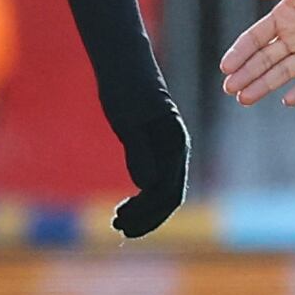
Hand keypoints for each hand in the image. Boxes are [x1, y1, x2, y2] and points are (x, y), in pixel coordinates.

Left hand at [106, 77, 191, 237]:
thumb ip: (138, 151)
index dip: (148, 214)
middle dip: (146, 218)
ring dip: (143, 211)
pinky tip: (126, 205)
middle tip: (118, 229)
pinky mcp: (155, 148)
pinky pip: (154, 180)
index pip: (169, 192)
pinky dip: (141, 197)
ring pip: (162, 191)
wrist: (124, 65)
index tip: (123, 225)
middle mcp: (176, 150)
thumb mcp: (128, 120)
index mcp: (175, 144)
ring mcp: (167, 150)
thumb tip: (146, 185)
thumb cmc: (126, 88)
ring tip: (118, 222)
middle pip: (169, 198)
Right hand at [218, 0, 294, 106]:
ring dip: (265, 85)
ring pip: (284, 72)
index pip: (256, 38)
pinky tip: (286, 100)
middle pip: (265, 59)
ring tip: (244, 99)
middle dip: (246, 74)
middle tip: (230, 89)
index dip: (240, 52)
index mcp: (286, 14)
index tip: (225, 68)